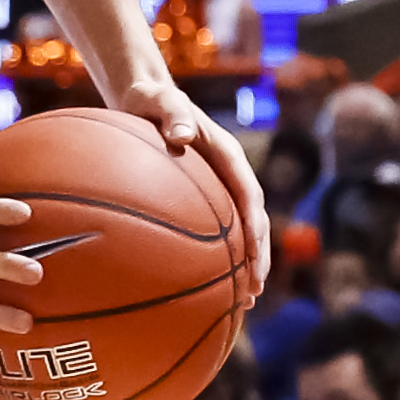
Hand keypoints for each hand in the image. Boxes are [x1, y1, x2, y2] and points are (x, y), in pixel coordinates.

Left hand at [100, 70, 270, 294]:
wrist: (143, 97)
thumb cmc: (151, 99)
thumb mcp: (161, 101)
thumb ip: (172, 116)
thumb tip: (182, 135)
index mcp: (227, 156)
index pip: (248, 197)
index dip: (254, 228)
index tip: (255, 256)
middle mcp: (227, 175)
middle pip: (250, 223)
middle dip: (256, 258)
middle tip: (254, 293)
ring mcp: (214, 189)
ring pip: (234, 233)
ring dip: (240, 266)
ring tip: (242, 303)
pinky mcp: (196, 198)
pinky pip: (207, 232)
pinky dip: (208, 258)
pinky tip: (196, 286)